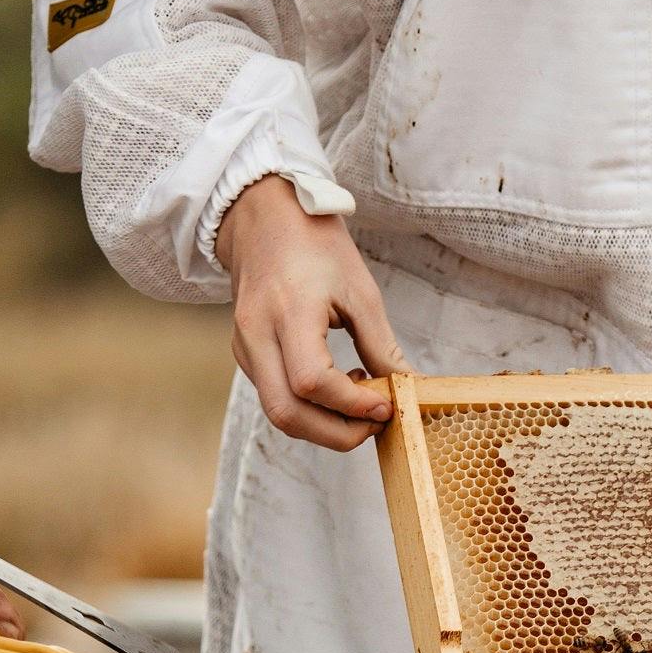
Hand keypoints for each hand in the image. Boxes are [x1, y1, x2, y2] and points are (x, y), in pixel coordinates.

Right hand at [215, 176, 401, 453]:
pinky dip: (307, 408)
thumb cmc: (315, 246)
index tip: (387, 406)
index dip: (351, 405)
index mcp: (289, 311)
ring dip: (321, 424)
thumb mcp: (360, 291)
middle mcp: (257, 333)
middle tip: (375, 423)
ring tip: (359, 402)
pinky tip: (335, 388)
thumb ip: (381, 346)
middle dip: (335, 433)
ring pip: (276, 411)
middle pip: (285, 412)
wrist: (264, 219)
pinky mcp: (244, 352)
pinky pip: (272, 396)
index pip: (311, 382)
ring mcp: (244, 346)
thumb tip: (407, 388)